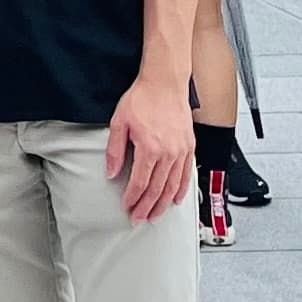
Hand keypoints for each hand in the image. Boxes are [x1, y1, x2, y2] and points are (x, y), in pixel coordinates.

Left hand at [104, 69, 194, 224]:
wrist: (165, 82)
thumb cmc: (142, 98)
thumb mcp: (119, 122)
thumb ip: (115, 150)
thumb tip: (112, 173)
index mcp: (150, 148)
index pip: (140, 182)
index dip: (133, 198)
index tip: (127, 207)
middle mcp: (168, 153)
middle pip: (157, 189)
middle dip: (147, 207)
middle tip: (139, 219)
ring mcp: (181, 151)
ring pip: (173, 186)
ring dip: (164, 204)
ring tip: (155, 215)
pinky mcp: (190, 147)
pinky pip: (186, 174)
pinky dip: (182, 190)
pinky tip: (176, 200)